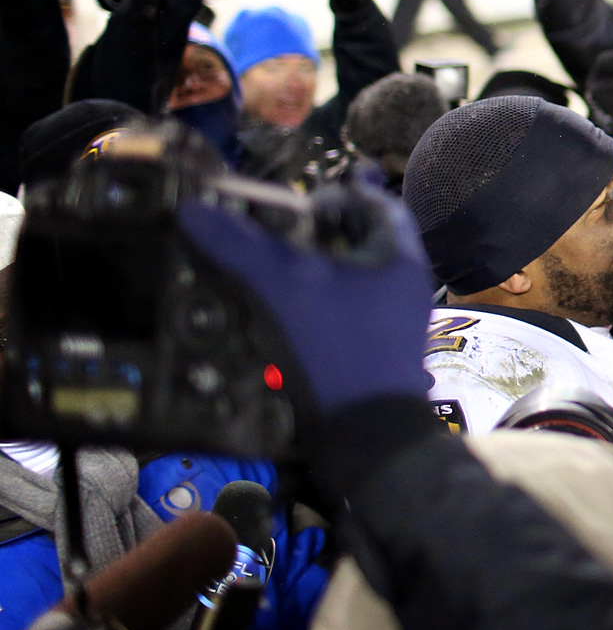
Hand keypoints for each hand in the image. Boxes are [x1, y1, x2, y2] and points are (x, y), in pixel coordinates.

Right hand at [179, 182, 434, 413]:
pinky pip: (347, 310)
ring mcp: (393, 320)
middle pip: (362, 240)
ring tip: (270, 268)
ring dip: (313, 268)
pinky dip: (316, 302)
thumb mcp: (285, 289)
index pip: (375, 203)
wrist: (369, 435)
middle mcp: (402, 285)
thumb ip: (242, 246)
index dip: (336, 194)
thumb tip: (192, 210)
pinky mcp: (378, 350)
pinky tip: (282, 311)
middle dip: (319, 232)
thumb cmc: (340, 351)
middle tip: (276, 233)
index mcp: (398, 257)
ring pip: (352, 277)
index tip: (298, 202)